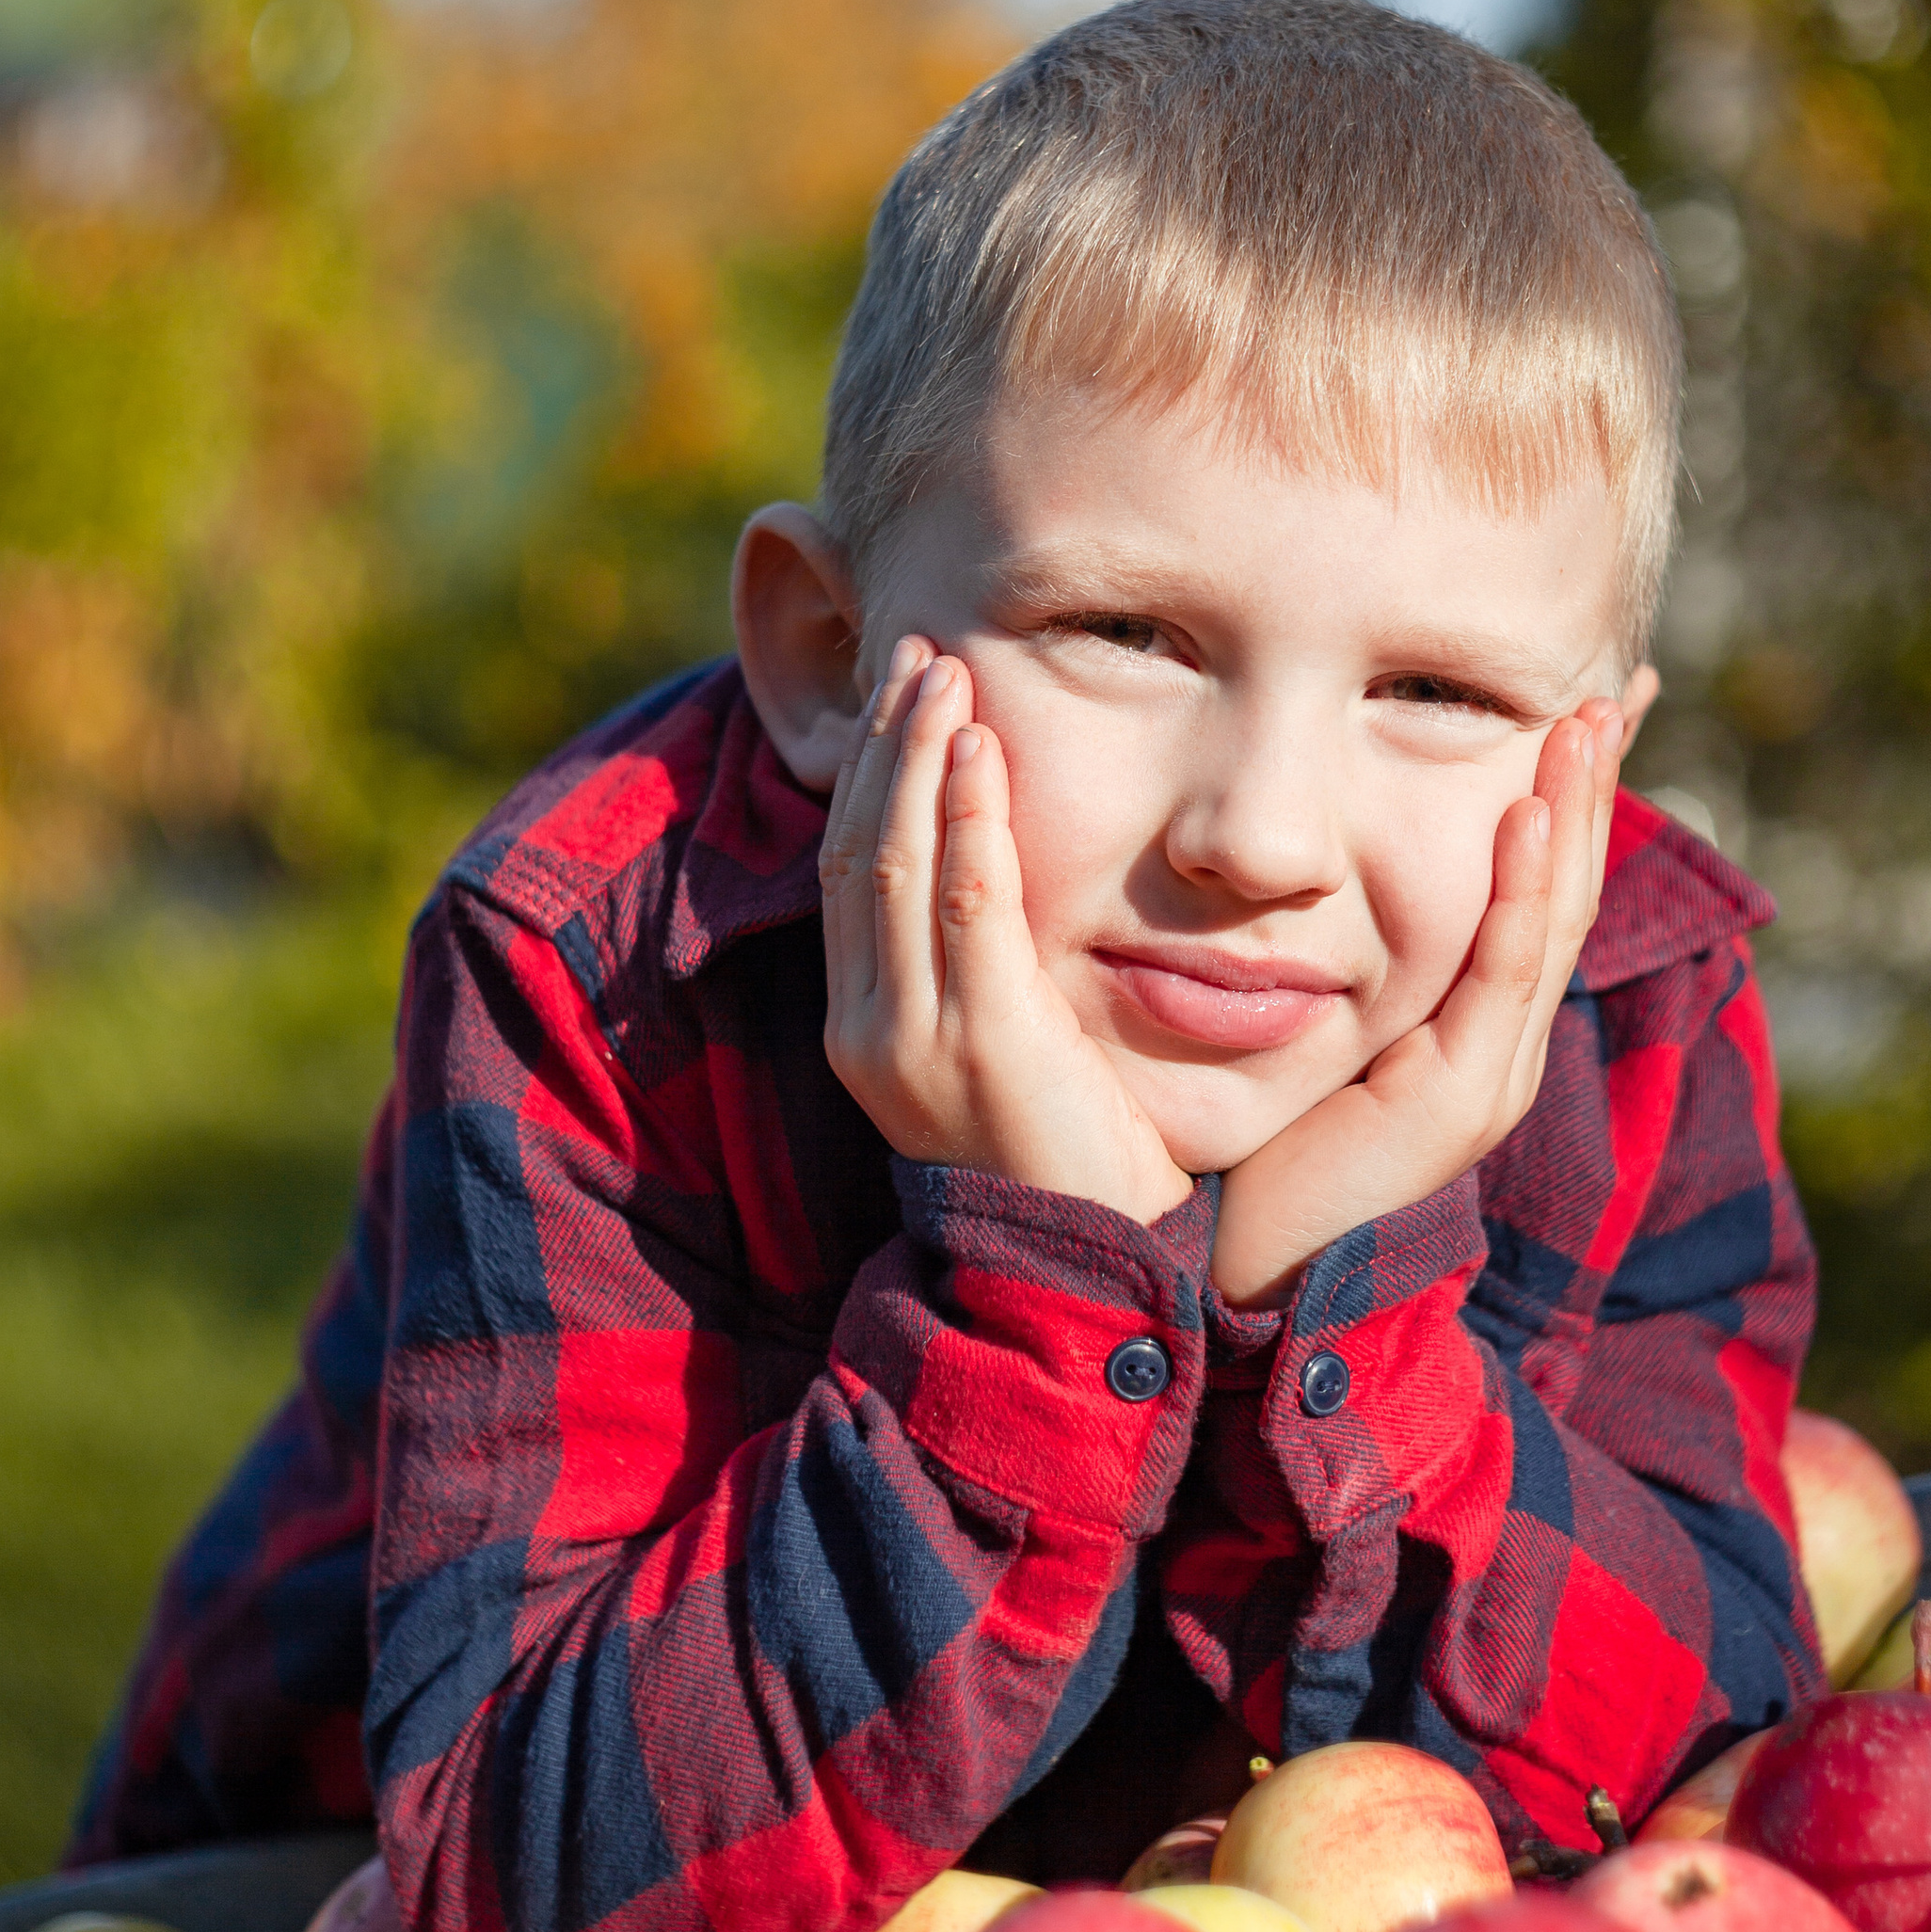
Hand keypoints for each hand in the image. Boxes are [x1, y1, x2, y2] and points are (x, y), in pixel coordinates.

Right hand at [819, 639, 1193, 1223]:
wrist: (1082, 1275)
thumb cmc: (1067, 1157)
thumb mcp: (1006, 1049)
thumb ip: (987, 970)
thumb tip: (999, 881)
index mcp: (865, 1028)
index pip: (848, 873)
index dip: (868, 777)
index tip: (900, 695)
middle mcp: (868, 1030)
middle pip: (857, 853)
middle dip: (884, 745)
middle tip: (917, 655)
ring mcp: (913, 1040)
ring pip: (894, 866)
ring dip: (918, 759)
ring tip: (943, 676)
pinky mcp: (979, 1045)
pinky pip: (965, 908)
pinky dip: (968, 821)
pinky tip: (981, 752)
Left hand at [1208, 686, 1644, 1305]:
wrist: (1238, 1282)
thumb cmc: (1251, 1155)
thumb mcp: (1303, 1029)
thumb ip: (1316, 958)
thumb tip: (1286, 871)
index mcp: (1466, 1026)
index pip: (1532, 890)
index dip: (1563, 803)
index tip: (1581, 710)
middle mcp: (1495, 1045)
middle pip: (1562, 891)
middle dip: (1589, 787)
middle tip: (1608, 688)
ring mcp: (1488, 1073)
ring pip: (1550, 919)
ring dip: (1572, 814)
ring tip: (1580, 720)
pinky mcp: (1457, 1101)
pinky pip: (1501, 975)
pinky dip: (1518, 890)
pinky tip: (1526, 814)